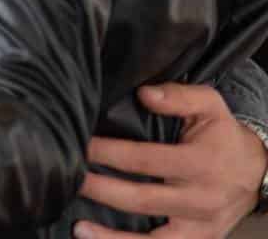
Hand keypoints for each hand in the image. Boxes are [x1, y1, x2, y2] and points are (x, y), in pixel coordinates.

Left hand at [75, 83, 265, 237]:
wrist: (257, 171)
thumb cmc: (223, 137)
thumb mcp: (210, 106)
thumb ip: (179, 96)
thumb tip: (144, 94)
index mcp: (201, 163)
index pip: (145, 160)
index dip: (109, 154)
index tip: (81, 147)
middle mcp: (200, 199)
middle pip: (142, 199)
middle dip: (101, 190)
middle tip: (70, 180)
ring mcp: (199, 226)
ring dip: (113, 237)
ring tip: (79, 228)